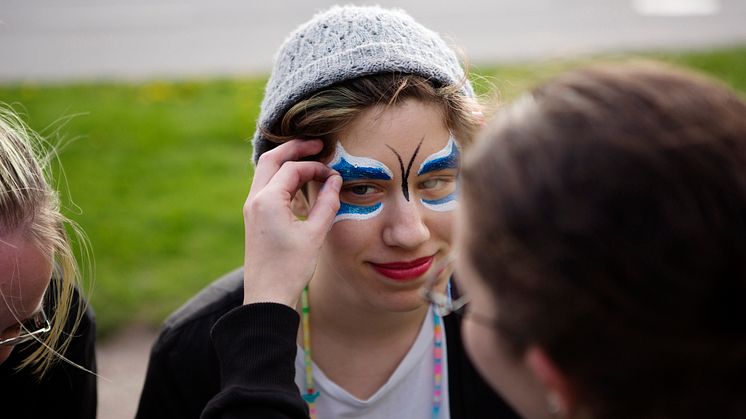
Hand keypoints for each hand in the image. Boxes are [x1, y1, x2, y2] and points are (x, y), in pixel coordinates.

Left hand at [242, 139, 340, 306]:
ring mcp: (252, 208)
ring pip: (265, 171)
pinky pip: (266, 186)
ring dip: (286, 162)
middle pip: (271, 159)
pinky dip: (282, 178)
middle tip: (317, 143)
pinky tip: (299, 182)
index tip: (334, 174)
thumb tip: (336, 180)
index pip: (292, 169)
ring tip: (309, 157)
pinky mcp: (254, 217)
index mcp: (267, 201)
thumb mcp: (314, 235)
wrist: (267, 296)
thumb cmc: (290, 268)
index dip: (315, 167)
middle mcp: (254, 200)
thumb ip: (327, 204)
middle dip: (294, 148)